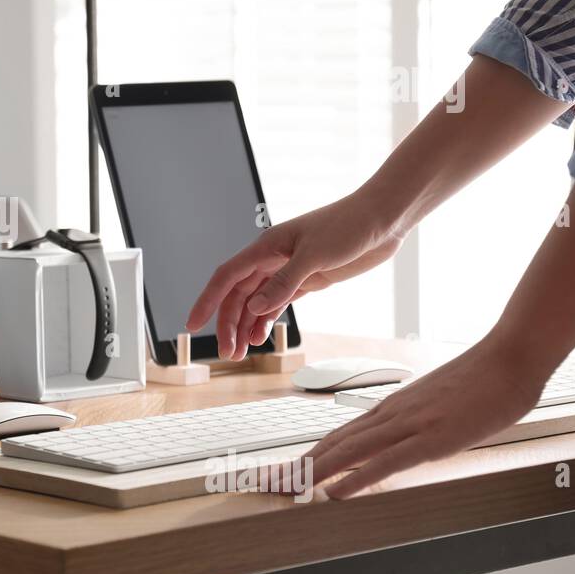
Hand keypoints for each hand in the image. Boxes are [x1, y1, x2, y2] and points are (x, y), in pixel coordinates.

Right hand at [186, 191, 405, 359]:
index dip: (206, 301)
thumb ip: (284, 282)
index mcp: (266, 248)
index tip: (192, 325)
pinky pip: (277, 302)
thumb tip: (255, 307)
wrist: (382, 219)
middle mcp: (272, 259)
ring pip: (255, 302)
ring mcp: (288, 270)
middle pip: (238, 296)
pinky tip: (260, 336)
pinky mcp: (307, 279)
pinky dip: (265, 320)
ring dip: (245, 326)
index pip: (226, 277)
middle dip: (228, 324)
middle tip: (227, 355)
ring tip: (241, 353)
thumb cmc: (349, 226)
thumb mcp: (315, 256)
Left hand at [303, 341, 546, 499]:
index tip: (282, 473)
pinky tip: (336, 492)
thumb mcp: (435, 406)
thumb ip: (413, 423)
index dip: (306, 457)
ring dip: (312, 473)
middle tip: (266, 485)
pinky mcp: (432, 437)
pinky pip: (387, 461)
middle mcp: (389, 416)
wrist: (508, 359)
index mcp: (389, 410)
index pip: (336, 438)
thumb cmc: (478, 382)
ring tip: (284, 490)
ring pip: (348, 452)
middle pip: (331, 445)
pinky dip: (357, 478)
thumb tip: (399, 442)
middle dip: (296, 468)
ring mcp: (408, 425)